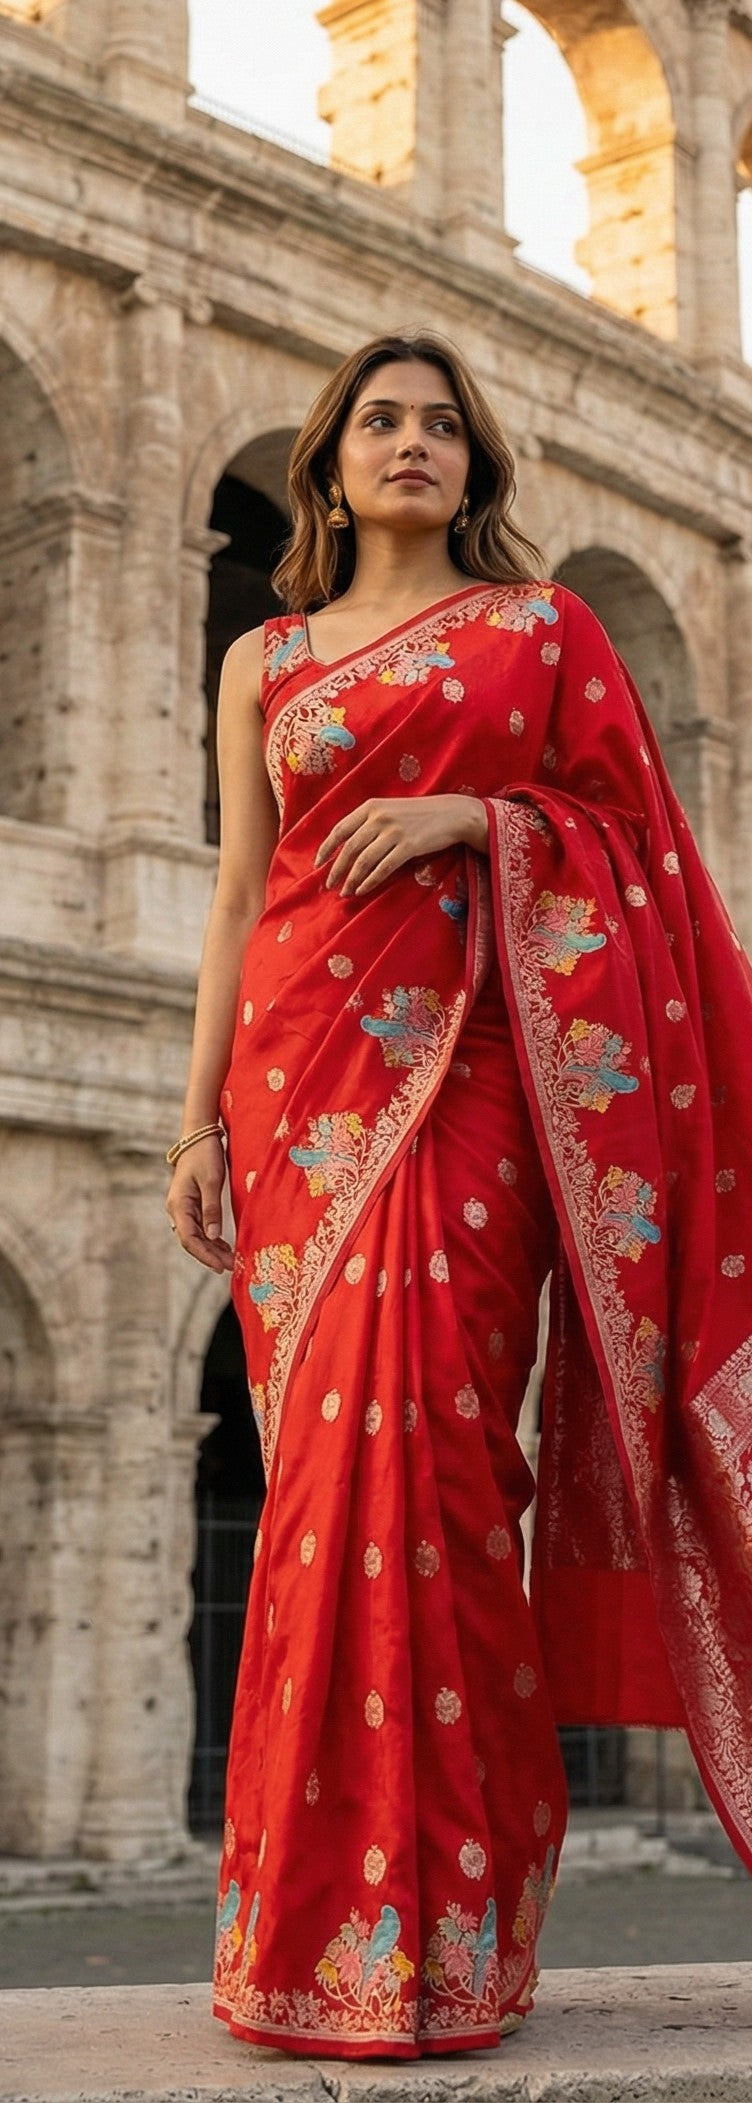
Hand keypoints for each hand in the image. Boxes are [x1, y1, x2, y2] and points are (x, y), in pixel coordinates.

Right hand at [166, 1136, 234, 1272]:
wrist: (199, 1135)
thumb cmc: (205, 1155)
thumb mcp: (211, 1181)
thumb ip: (212, 1209)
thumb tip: (213, 1237)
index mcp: (178, 1204)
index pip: (189, 1239)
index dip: (204, 1255)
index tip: (220, 1266)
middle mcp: (177, 1209)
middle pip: (192, 1240)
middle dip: (210, 1255)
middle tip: (230, 1266)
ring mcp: (183, 1207)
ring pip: (196, 1235)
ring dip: (211, 1249)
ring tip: (229, 1260)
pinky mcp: (191, 1204)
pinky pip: (199, 1227)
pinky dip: (211, 1238)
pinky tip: (223, 1246)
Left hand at [314, 794, 486, 896]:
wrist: (451, 814)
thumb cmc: (419, 814)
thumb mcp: (390, 810)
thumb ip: (369, 822)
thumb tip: (346, 845)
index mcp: (371, 807)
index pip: (340, 829)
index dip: (327, 848)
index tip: (318, 864)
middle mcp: (379, 818)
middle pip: (350, 848)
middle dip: (336, 869)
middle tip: (329, 885)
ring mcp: (394, 832)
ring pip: (364, 861)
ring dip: (351, 879)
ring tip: (344, 892)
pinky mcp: (408, 847)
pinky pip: (383, 868)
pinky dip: (370, 881)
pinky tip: (362, 890)